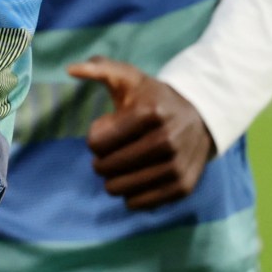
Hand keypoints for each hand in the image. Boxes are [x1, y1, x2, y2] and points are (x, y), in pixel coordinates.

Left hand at [66, 56, 215, 210]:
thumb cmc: (154, 98)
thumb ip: (98, 68)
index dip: (95, 138)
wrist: (200, 117)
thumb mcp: (129, 77)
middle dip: (101, 161)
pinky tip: (133, 181)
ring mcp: (177, 165)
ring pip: (121, 188)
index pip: (98, 142)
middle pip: (108, 166)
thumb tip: (70, 68)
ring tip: (120, 168)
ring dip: (113, 181)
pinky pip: (140, 203)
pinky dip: (130, 197)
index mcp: (150, 112)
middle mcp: (167, 139)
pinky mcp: (183, 186)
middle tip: (109, 153)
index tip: (106, 131)